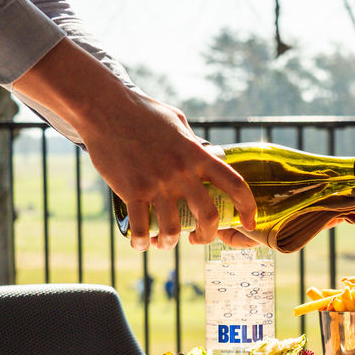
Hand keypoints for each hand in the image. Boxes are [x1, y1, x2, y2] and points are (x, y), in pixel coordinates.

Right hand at [13, 39, 256, 250]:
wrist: (105, 109)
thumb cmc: (143, 112)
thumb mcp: (179, 123)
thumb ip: (194, 143)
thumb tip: (210, 154)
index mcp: (198, 155)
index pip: (236, 185)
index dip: (248, 208)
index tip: (250, 223)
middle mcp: (182, 172)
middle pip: (209, 216)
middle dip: (207, 235)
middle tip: (198, 239)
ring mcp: (157, 184)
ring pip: (173, 228)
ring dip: (170, 242)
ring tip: (164, 242)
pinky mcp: (132, 191)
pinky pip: (141, 228)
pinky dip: (141, 243)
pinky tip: (140, 245)